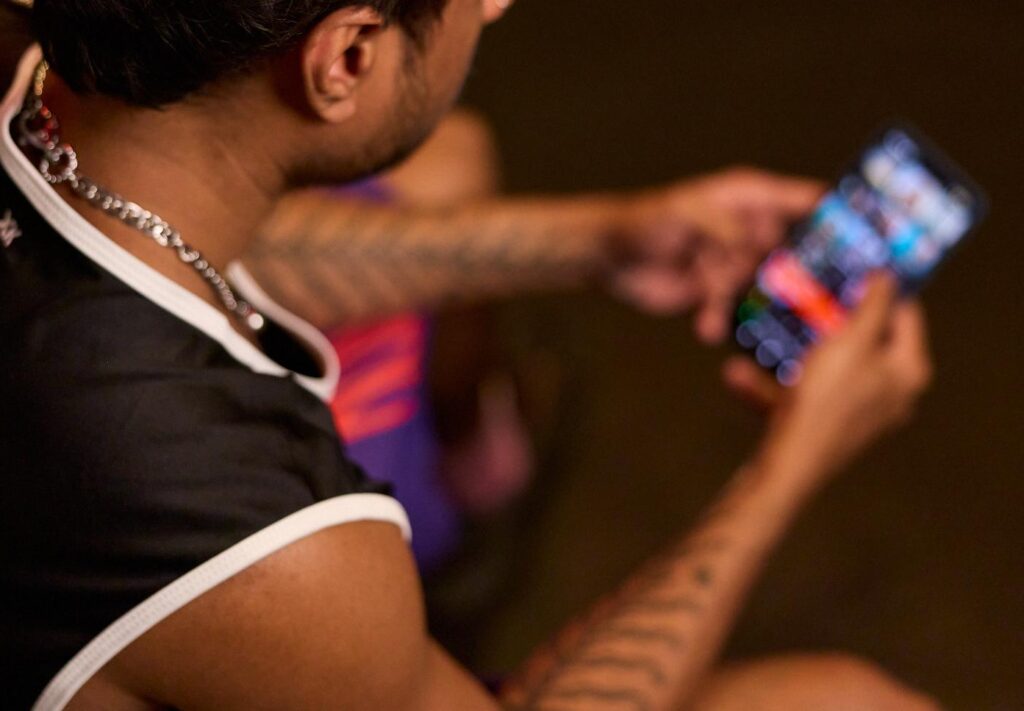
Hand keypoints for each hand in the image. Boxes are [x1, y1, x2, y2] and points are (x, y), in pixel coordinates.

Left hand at [605, 167, 822, 341]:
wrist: (609, 256)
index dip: (834, 213)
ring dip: (753, 305)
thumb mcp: (687, 214)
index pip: (801, 200)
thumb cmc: (646, 220)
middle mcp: (747, 229)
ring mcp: (733, 262)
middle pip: (789, 250)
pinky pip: (729, 310)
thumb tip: (757, 245)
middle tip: (823, 296)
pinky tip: (707, 329)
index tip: (867, 234)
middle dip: (800, 273)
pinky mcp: (714, 291)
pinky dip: (719, 321)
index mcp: (747, 198)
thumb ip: (726, 227)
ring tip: (756, 320)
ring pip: (760, 287)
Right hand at [725, 274, 932, 492]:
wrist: (788, 469)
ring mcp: (857, 411)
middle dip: (827, 317)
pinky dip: (773, 383)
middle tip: (806, 291)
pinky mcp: (825, 426)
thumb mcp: (850, 342)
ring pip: (825, 366)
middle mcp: (890, 392)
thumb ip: (872, 305)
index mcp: (907, 371)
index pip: (907, 314)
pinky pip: (800, 393)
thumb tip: (887, 275)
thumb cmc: (825, 402)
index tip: (853, 265)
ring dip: (788, 350)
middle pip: (863, 339)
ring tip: (761, 331)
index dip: (882, 286)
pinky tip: (737, 375)